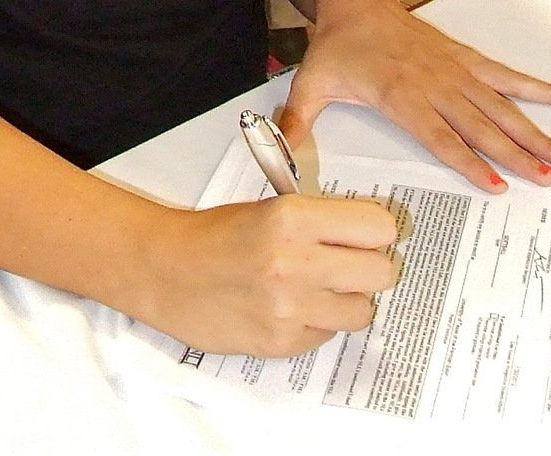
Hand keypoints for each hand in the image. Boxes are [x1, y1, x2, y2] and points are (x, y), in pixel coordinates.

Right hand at [140, 195, 396, 356]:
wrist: (168, 271)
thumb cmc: (219, 234)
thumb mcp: (274, 207)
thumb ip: (324, 220)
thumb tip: (374, 234)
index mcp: (294, 217)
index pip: (379, 227)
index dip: (375, 231)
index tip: (365, 234)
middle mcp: (296, 262)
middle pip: (382, 272)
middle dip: (368, 266)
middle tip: (346, 262)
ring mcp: (289, 307)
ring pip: (362, 310)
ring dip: (346, 299)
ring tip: (318, 286)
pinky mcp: (281, 341)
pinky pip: (329, 334)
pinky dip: (319, 322)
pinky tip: (292, 306)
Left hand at [278, 0, 550, 193]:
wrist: (356, 1)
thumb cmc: (337, 46)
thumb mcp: (310, 83)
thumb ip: (297, 121)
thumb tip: (281, 156)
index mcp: (400, 93)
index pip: (440, 134)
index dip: (468, 159)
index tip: (496, 183)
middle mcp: (435, 82)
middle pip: (482, 124)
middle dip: (517, 153)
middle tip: (550, 177)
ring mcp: (456, 69)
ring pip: (503, 104)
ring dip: (536, 130)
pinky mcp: (468, 59)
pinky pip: (510, 76)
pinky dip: (544, 89)